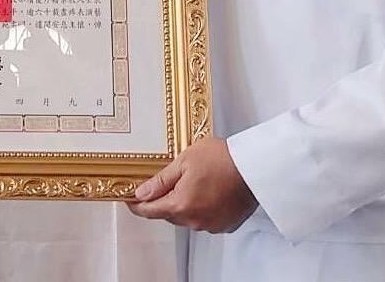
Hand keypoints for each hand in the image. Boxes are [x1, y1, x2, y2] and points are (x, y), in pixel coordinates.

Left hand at [125, 137, 256, 232]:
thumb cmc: (222, 159)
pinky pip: (205, 218)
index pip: (149, 211)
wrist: (255, 167)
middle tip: (165, 182)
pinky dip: (202, 207)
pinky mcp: (225, 224)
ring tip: (193, 182)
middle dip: (163, 200)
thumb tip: (141, 193)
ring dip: (184, 203)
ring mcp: (210, 225)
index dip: (136, 205)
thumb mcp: (184, 161)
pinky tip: (208, 191)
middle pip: (168, 214)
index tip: (130, 198)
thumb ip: (160, 181)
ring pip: (187, 217)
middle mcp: (194, 220)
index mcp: (180, 205)